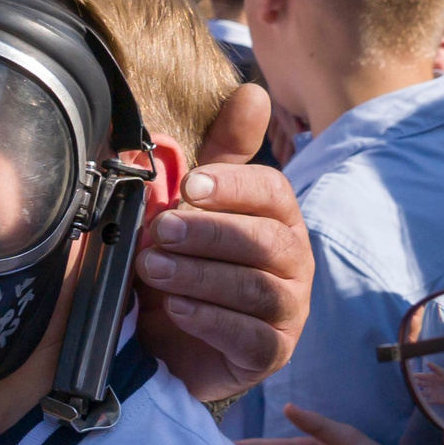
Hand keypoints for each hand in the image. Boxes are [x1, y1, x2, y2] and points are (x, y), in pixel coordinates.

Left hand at [134, 84, 313, 401]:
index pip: (272, 191)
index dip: (232, 186)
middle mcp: (292, 261)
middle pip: (265, 240)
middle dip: (208, 233)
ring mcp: (287, 310)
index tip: (188, 187)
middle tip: (159, 232)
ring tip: (150, 268)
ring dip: (197, 274)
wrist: (168, 340)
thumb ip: (219, 153)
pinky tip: (175, 308)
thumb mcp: (194, 205)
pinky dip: (209, 318)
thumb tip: (252, 91)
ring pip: (256, 288)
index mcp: (276, 216)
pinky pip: (250, 336)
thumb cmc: (186, 260)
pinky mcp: (271, 353)